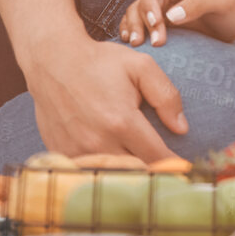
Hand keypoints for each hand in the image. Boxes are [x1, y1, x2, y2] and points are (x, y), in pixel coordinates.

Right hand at [20, 35, 187, 159]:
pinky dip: (102, 169)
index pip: (157, 157)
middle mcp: (99, 141)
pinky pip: (88, 171)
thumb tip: (182, 128)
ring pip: (112, 175)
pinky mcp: (62, 152)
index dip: (172, 164)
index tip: (181, 167)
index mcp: (122, 121)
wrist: (53, 60)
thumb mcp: (140, 67)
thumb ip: (166, 96)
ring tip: (138, 165)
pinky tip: (110, 160)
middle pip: (136, 171)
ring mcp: (78, 150)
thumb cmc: (100, 62)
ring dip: (127, 173)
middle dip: (152, 170)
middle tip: (163, 167)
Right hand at [118, 0, 234, 45]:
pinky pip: (139, 24)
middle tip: (151, 42)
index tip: (157, 23)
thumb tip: (171, 16)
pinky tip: (135, 43)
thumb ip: (199, 4)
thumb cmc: (234, 5)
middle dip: (142, 21)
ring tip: (138, 45)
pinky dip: (133, 31)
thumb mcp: (222, 1)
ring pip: (136, 12)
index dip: (149, 3)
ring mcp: (160, 3)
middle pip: (141, 0)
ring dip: (134, 28)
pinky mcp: (160, 19)